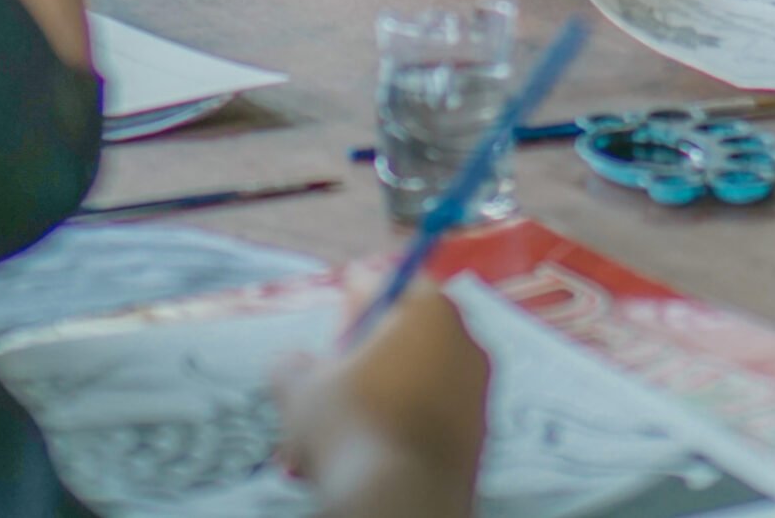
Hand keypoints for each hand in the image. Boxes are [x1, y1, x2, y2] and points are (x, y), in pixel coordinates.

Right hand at [274, 282, 488, 517]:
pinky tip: (377, 440)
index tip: (336, 319)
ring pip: (424, 371)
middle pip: (412, 326)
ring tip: (352, 413)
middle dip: (374, 342)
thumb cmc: (352, 429)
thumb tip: (291, 362)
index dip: (357, 296)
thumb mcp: (300, 391)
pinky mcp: (483, 434)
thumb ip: (292, 365)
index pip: (391, 281)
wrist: (404, 506)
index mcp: (429, 311)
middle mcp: (466, 341)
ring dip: (390, 383)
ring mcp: (480, 390)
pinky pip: (438, 408)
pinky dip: (409, 414)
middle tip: (338, 367)